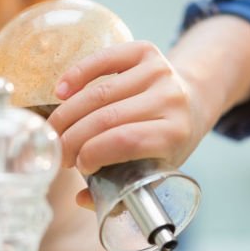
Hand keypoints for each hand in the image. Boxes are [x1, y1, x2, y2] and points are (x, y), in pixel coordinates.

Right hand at [47, 41, 211, 208]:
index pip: (126, 142)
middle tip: (59, 152)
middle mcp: (171, 99)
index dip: (93, 154)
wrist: (192, 103)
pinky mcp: (146, 51)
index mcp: (176, 133)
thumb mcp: (155, 170)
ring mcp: (159, 72)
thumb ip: (121, 189)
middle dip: (73, 138)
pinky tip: (60, 92)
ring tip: (57, 132)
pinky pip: (103, 59)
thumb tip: (81, 199)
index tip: (78, 167)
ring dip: (68, 114)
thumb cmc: (167, 144)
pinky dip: (77, 74)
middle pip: (108, 117)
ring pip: (99, 92)